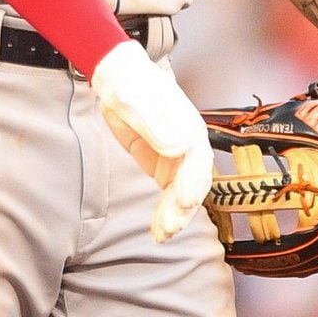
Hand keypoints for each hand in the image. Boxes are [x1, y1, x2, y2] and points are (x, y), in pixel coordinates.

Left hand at [91, 39, 213, 242]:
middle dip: (182, 207)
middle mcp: (188, 146)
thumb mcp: (138, 99)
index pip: (196, 159)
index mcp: (189, 127)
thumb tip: (180, 147)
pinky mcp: (162, 168)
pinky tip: (158, 232)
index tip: (186, 200)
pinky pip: (167, 196)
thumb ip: (157, 123)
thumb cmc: (132, 85)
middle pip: (191, 182)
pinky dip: (163, 214)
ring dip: (174, 216)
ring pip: (180, 194)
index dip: (193, 181)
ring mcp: (176, 160)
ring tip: (162, 236)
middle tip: (169, 227)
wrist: (120, 81)